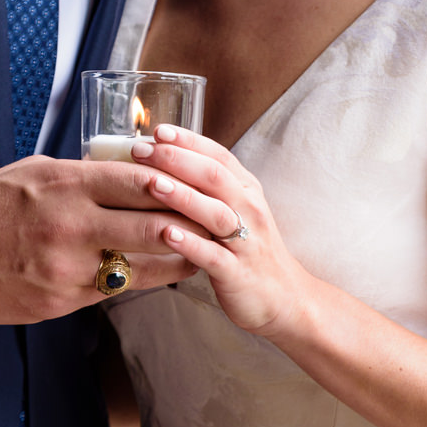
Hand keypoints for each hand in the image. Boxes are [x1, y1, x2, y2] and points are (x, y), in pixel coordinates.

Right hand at [0, 157, 206, 322]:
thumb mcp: (34, 172)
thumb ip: (83, 173)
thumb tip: (131, 167)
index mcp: (66, 185)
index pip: (142, 180)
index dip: (183, 184)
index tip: (212, 187)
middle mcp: (70, 227)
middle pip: (153, 226)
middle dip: (195, 227)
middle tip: (228, 226)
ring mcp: (65, 269)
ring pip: (141, 265)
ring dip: (178, 260)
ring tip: (206, 253)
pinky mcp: (58, 302)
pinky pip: (113, 290)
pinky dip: (139, 280)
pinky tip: (160, 275)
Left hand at [130, 125, 315, 336]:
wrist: (284, 296)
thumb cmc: (249, 250)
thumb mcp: (237, 211)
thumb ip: (209, 189)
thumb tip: (165, 163)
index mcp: (246, 190)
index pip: (218, 156)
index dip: (189, 141)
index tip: (158, 130)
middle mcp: (248, 209)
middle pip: (214, 176)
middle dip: (177, 160)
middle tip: (142, 150)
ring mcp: (245, 241)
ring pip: (214, 212)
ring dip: (183, 197)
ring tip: (152, 183)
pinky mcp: (237, 272)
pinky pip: (213, 255)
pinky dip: (190, 243)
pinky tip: (166, 235)